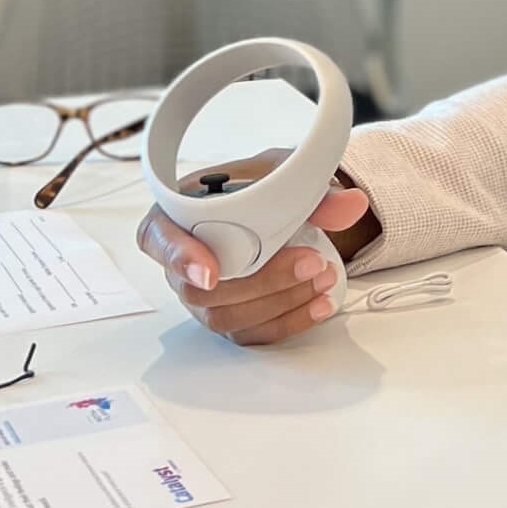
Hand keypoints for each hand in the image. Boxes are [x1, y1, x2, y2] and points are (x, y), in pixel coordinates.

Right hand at [135, 148, 371, 344]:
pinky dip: (289, 321)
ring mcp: (203, 296)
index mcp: (176, 214)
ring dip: (279, 301)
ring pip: (225, 317)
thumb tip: (351, 203)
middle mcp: (182, 261)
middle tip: (309, 261)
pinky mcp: (230, 318)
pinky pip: (251, 333)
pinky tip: (320, 304)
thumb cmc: (262, 187)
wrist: (278, 208)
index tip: (211, 272)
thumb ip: (313, 189)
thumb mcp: (285, 173)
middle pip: (200, 290)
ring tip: (323, 278)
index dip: (178, 257)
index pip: (155, 238)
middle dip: (260, 281)